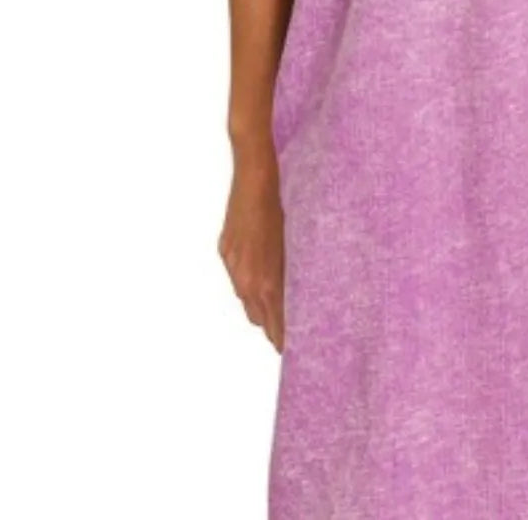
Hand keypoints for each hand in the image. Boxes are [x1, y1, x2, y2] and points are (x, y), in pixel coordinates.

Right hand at [218, 143, 285, 351]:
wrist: (256, 177)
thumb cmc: (286, 207)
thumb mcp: (297, 245)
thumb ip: (293, 276)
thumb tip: (301, 296)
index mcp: (266, 282)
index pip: (275, 325)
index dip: (284, 339)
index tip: (295, 349)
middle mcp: (246, 279)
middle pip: (259, 319)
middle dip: (273, 328)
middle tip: (289, 334)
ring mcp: (234, 265)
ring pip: (246, 301)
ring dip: (260, 308)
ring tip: (276, 312)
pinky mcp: (226, 250)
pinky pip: (238, 279)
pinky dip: (249, 285)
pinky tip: (259, 280)